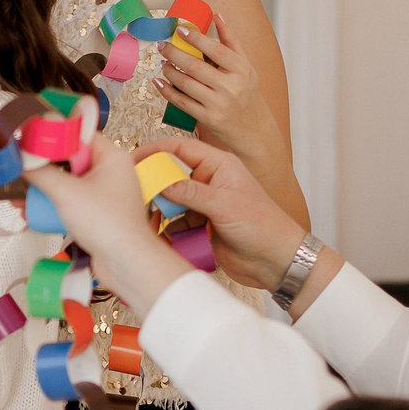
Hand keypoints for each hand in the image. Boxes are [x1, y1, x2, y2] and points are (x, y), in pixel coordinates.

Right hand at [22, 136, 175, 287]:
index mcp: (111, 157)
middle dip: (42, 169)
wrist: (126, 263)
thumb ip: (40, 173)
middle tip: (20, 170)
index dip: (53, 136)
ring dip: (43, 190)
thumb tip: (21, 160)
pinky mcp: (98, 214)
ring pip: (67, 183)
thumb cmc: (107, 224)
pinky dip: (52, 206)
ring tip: (19, 197)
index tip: (29, 140)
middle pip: (69, 160)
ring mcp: (104, 194)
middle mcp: (110, 172)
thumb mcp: (66, 193)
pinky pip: (71, 202)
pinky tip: (31, 214)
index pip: (78, 135)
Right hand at [150, 135, 307, 292]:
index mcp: (218, 165)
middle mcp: (209, 181)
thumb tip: (160, 182)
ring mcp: (204, 204)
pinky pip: (175, 223)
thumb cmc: (263, 225)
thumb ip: (190, 193)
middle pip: (170, 175)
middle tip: (136, 196)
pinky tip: (162, 237)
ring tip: (149, 222)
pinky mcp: (200, 225)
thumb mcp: (224, 205)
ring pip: (170, 202)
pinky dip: (167, 229)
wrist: (275, 261)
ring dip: (159, 212)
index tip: (133, 161)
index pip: (179, 148)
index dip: (154, 151)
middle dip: (154, 186)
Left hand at [153, 22, 282, 165]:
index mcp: (242, 70)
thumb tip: (218, 16)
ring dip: (169, 71)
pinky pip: (182, 102)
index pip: (216, 50)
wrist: (253, 128)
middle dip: (174, 53)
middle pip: (196, 66)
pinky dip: (167, 91)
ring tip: (163, 62)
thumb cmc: (247, 93)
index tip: (180, 29)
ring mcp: (218, 104)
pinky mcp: (207, 119)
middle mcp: (231, 87)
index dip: (196, 38)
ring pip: (186, 84)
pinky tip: (159, 82)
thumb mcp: (246, 66)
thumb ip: (231, 42)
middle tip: (163, 45)